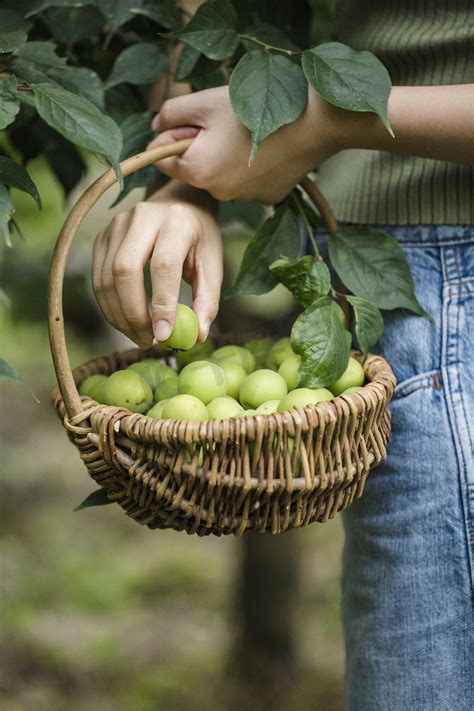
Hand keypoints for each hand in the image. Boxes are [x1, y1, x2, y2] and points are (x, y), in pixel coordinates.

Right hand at [92, 182, 222, 348]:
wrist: (178, 202)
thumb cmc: (199, 238)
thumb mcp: (212, 265)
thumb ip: (207, 299)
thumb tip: (197, 335)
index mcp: (176, 221)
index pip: (163, 265)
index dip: (161, 303)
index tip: (164, 335)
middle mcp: (142, 216)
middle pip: (125, 269)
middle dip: (133, 313)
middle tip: (148, 341)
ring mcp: (116, 224)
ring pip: (106, 277)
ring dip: (118, 315)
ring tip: (139, 337)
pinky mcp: (102, 236)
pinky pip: (97, 278)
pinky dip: (108, 306)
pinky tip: (125, 322)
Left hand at [148, 86, 342, 203]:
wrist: (313, 124)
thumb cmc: (256, 107)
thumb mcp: (204, 101)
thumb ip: (170, 114)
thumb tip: (156, 127)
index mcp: (196, 171)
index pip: (161, 158)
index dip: (172, 136)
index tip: (194, 121)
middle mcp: (216, 193)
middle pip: (194, 167)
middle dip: (201, 146)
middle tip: (226, 124)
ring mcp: (243, 199)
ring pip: (221, 175)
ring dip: (226, 157)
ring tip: (250, 134)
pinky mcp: (265, 199)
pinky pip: (247, 182)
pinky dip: (251, 167)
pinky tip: (269, 150)